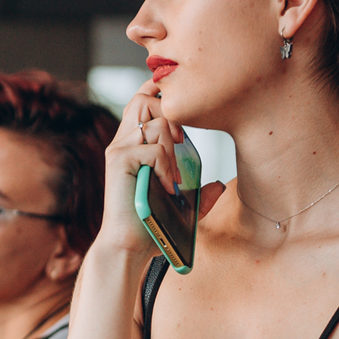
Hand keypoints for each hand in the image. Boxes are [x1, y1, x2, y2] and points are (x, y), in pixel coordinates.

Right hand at [95, 79, 225, 255]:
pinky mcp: (119, 161)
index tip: (179, 111)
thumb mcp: (180, 206)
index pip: (141, 101)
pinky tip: (166, 187)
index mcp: (132, 144)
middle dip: (171, 114)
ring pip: (156, 124)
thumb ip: (199, 194)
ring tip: (173, 178)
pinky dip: (166, 168)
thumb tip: (219, 185)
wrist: (128, 246)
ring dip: (172, 149)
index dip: (158, 93)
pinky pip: (154, 149)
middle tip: (181, 143)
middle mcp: (122, 142)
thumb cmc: (149, 225)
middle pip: (144, 99)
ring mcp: (119, 150)